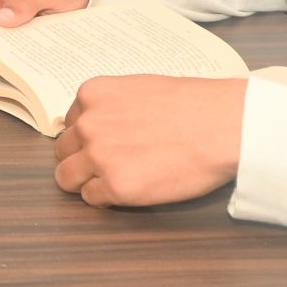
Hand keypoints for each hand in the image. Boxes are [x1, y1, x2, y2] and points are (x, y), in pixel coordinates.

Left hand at [52, 75, 245, 206]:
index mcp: (92, 94)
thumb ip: (114, 105)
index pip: (70, 122)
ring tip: (112, 181)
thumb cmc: (194, 105)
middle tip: (106, 165)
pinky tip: (129, 190)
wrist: (223, 125)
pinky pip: (92, 198)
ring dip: (85, 181)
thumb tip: (104, 122)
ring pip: (67, 178)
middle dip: (81, 159)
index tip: (103, 144)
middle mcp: (89, 124)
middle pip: (63, 151)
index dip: (86, 137)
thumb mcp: (140, 88)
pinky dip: (106, 198)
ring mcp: (99, 156)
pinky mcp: (115, 186)